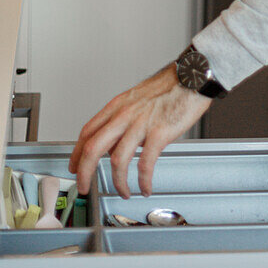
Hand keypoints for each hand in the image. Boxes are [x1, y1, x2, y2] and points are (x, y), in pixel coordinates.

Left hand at [68, 63, 210, 197]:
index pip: (88, 132)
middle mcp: (125, 115)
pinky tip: (146, 186)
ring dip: (118, 182)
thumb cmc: (171, 85)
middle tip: (84, 187)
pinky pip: (145, 164)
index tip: (75, 167)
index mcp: (118, 105)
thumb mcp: (138, 97)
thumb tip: (116, 141)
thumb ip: (124, 117)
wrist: (193, 76)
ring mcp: (141, 124)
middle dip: (84, 173)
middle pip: (93, 148)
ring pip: (117, 160)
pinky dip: (143, 181)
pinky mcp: (159, 133)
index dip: (77, 153)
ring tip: (124, 191)